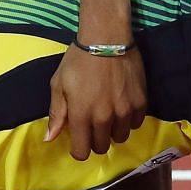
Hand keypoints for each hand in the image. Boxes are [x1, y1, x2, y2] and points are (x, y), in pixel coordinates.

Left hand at [47, 44, 146, 160]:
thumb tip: (49, 138)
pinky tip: (122, 106)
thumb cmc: (78, 60)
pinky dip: (128, 120)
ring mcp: (124, 111)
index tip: (79, 139)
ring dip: (113, 131)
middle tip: (93, 125)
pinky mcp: (140, 102)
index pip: (81, 152)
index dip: (79, 149)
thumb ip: (57, 113)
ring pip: (120, 138)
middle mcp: (104, 118)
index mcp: (81, 115)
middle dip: (95, 140)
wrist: (107, 38)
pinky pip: (135, 124)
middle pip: (101, 147)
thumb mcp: (59, 84)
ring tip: (109, 115)